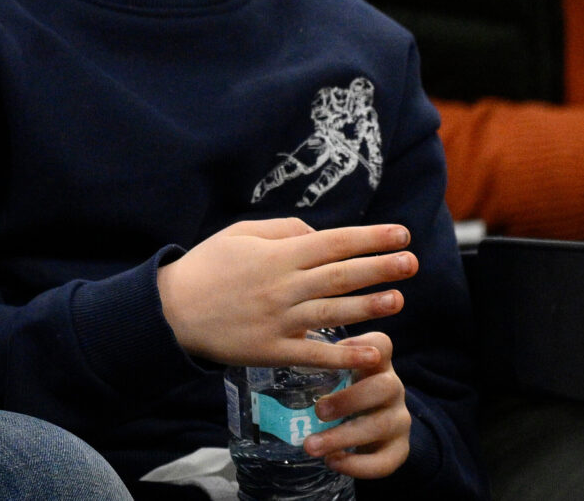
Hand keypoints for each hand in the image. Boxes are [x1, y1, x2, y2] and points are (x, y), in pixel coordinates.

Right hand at [157, 218, 414, 367]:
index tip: (401, 234)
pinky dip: (346, 354)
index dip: (369, 238)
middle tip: (412, 262)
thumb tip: (319, 234)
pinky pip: (316, 353)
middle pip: (340, 275)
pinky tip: (374, 352)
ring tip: (399, 299)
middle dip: (380, 268)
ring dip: (370, 306)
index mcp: (276, 255)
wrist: (172, 310)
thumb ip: (281, 229)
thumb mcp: (237, 234)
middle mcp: (282, 286)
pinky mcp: (273, 350)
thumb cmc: (206, 267)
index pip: (333, 243)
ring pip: (334, 311)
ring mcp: (279, 320)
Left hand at [304, 329, 410, 480]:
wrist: (375, 429)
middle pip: (384, 387)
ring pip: (381, 426)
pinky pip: (386, 461)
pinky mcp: (400, 449)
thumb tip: (274, 349)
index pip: (382, 344)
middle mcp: (394, 389)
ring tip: (311, 446)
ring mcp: (400, 420)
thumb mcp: (337, 372)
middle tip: (317, 410)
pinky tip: (331, 462)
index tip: (340, 344)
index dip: (364, 343)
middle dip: (349, 399)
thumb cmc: (346, 389)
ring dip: (343, 437)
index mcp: (376, 364)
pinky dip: (357, 465)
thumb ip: (319, 362)